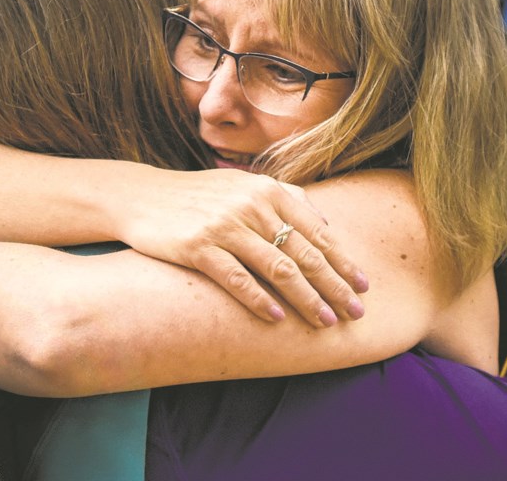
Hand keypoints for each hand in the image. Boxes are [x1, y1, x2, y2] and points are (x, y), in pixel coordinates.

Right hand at [115, 167, 367, 327]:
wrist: (142, 197)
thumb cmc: (200, 196)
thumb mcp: (244, 186)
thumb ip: (285, 198)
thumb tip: (325, 224)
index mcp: (268, 191)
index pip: (317, 232)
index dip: (343, 261)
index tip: (364, 286)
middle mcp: (251, 206)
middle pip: (304, 253)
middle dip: (334, 286)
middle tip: (356, 312)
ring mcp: (225, 226)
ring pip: (277, 268)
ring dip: (306, 298)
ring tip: (325, 321)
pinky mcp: (198, 247)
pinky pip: (237, 278)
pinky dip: (260, 299)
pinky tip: (278, 318)